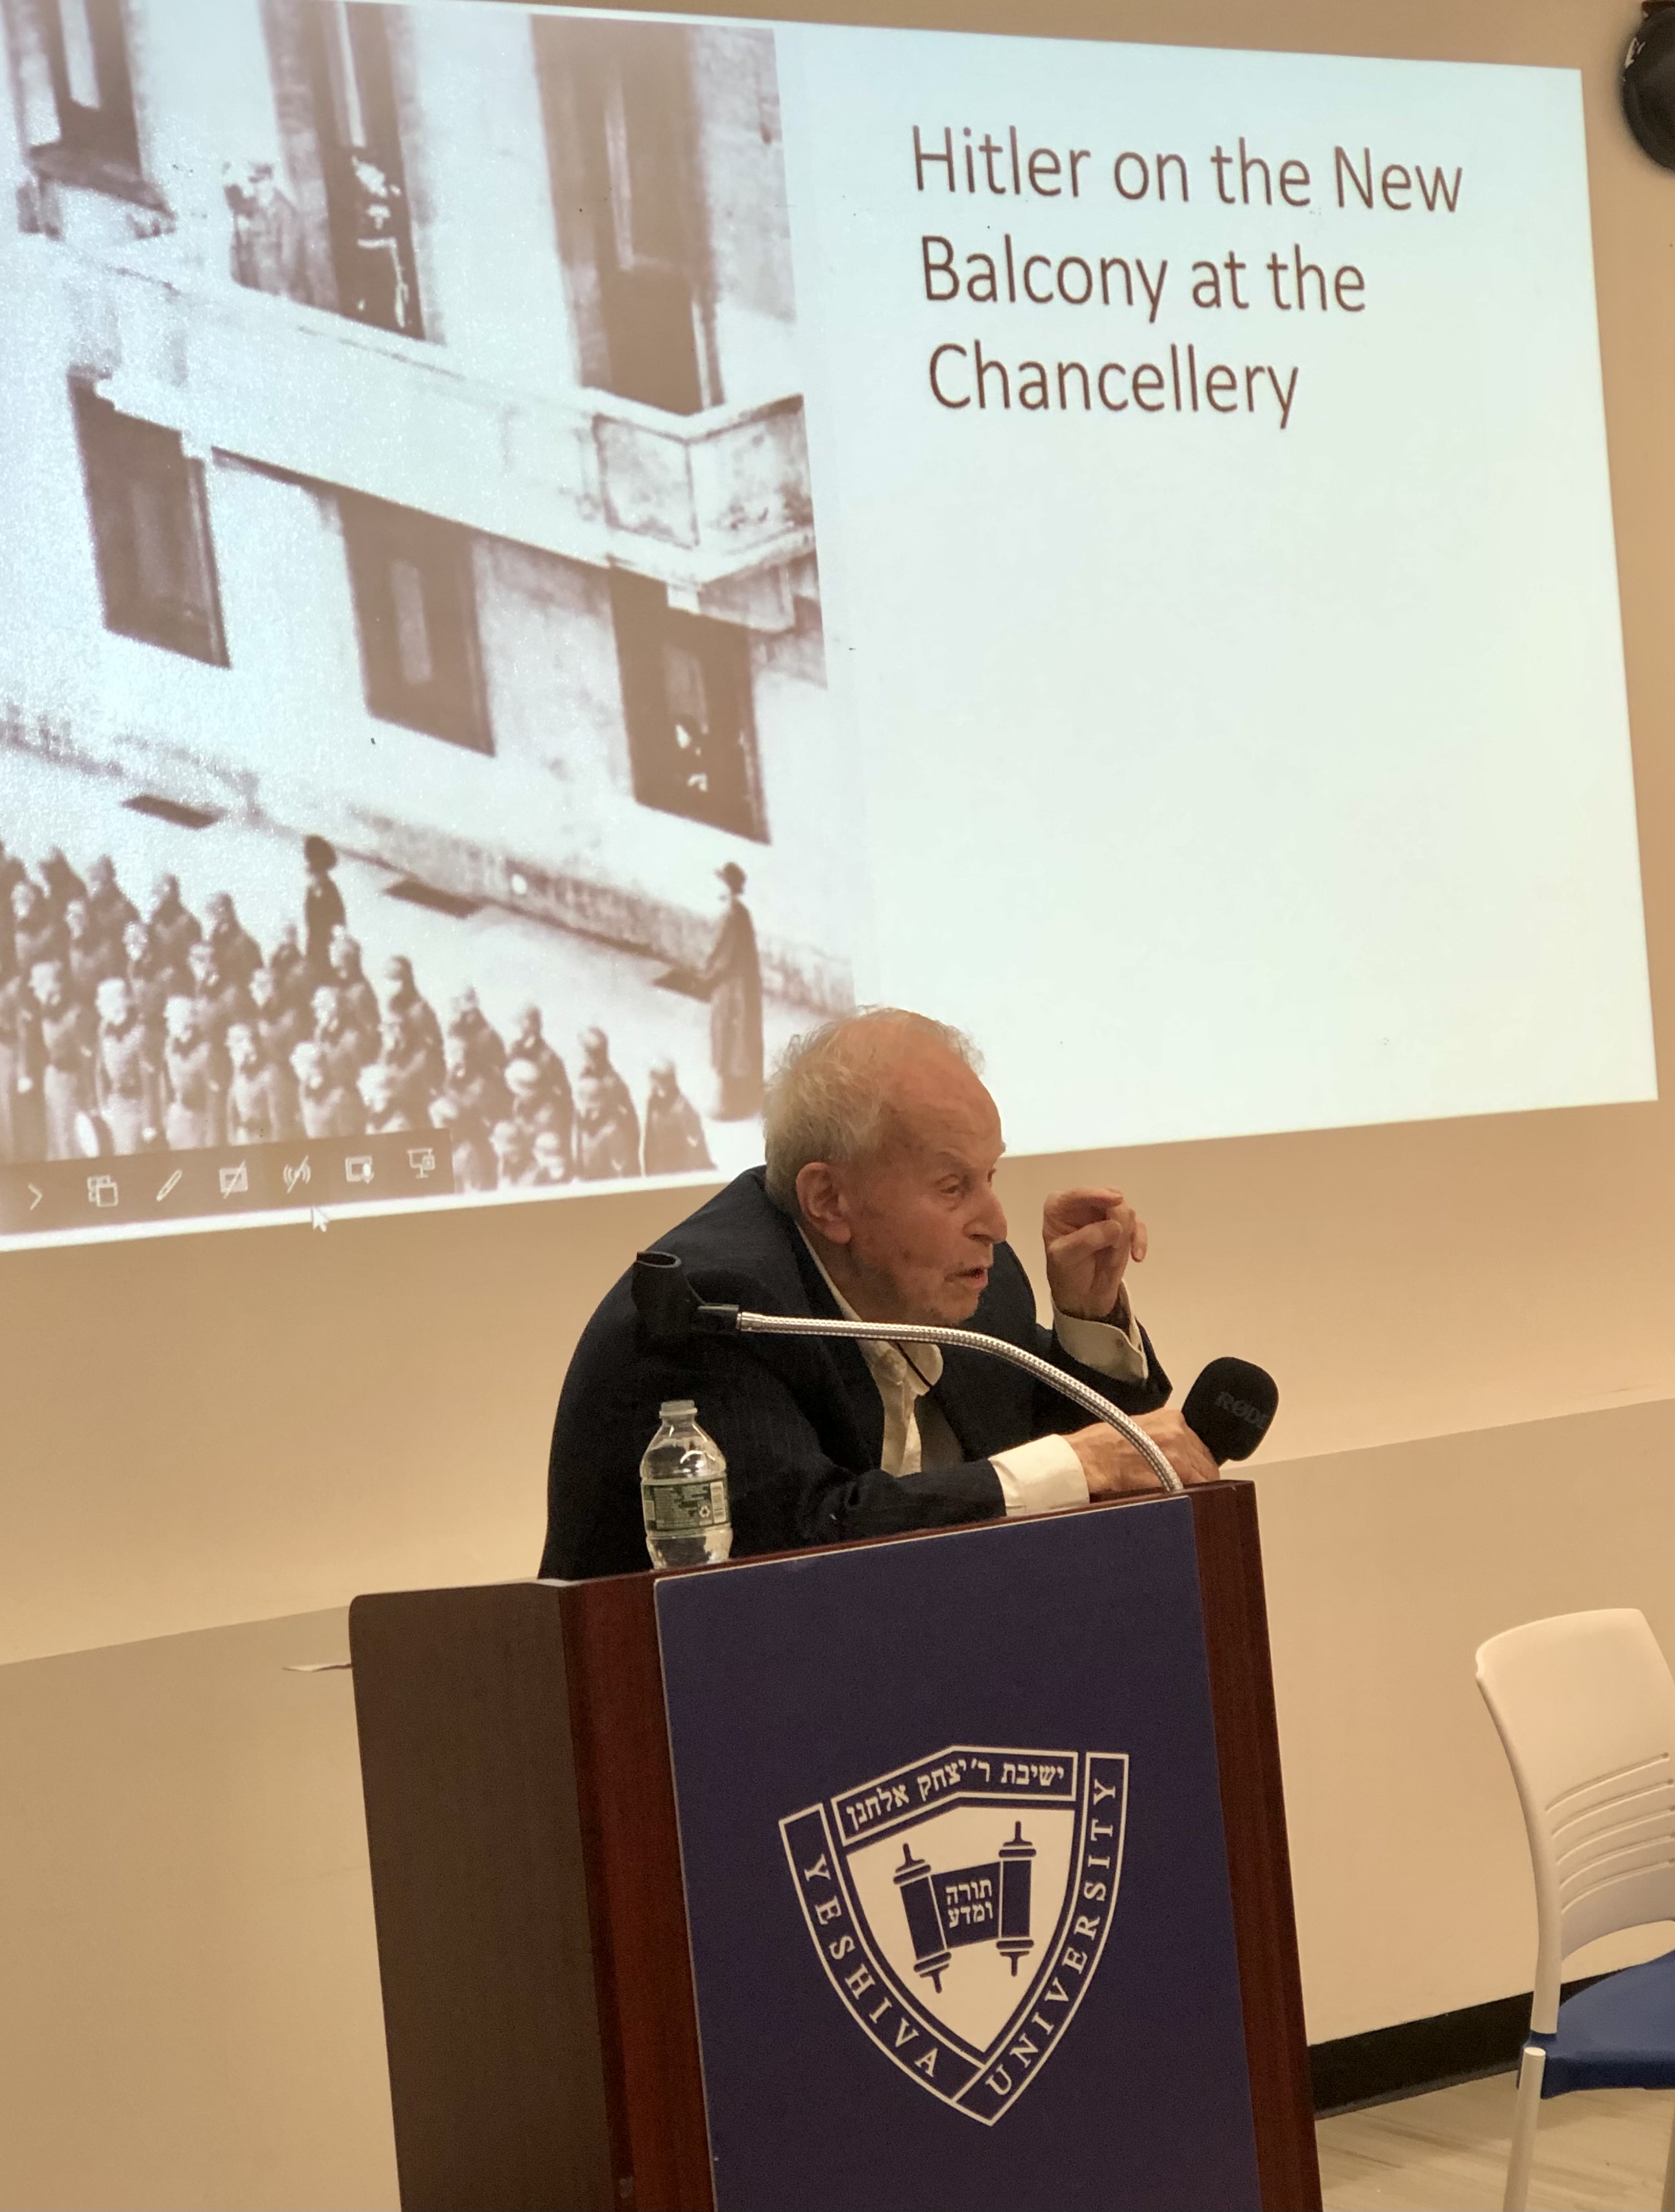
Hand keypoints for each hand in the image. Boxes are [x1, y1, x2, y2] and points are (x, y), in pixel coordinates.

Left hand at [1043, 1186, 1146, 1321]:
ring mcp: (1105, 1214)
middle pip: (1110, 1198)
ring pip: (1127, 1211)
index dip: (1098, 1195)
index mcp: (1060, 1206)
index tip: (1116, 1200)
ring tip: (1112, 1260)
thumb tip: (1115, 1226)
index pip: (1080, 1194)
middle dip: (1116, 1222)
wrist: (1083, 1296)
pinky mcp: (1123, 1227)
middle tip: (1114, 1247)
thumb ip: (1087, 1239)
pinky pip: (1138, 1226)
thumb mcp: (1065, 1258)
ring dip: (1124, 1238)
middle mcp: (1084, 1204)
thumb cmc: (1067, 1273)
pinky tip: (1137, 1257)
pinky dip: (1139, 1241)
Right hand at [1067, 1409, 1218, 1498]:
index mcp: (1172, 1418)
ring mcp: (1178, 1453)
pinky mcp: (1173, 1475)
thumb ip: (1163, 1437)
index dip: (1196, 1464)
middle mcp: (1179, 1432)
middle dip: (1198, 1477)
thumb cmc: (1100, 1447)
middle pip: (1207, 1463)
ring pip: (1205, 1479)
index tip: (1190, 1473)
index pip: (1201, 1446)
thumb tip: (1178, 1457)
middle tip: (1183, 1489)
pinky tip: (1174, 1501)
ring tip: (1178, 1497)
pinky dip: (1187, 1498)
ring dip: (1195, 1489)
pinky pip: (1193, 1491)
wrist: (1084, 1460)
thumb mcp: (1139, 1429)